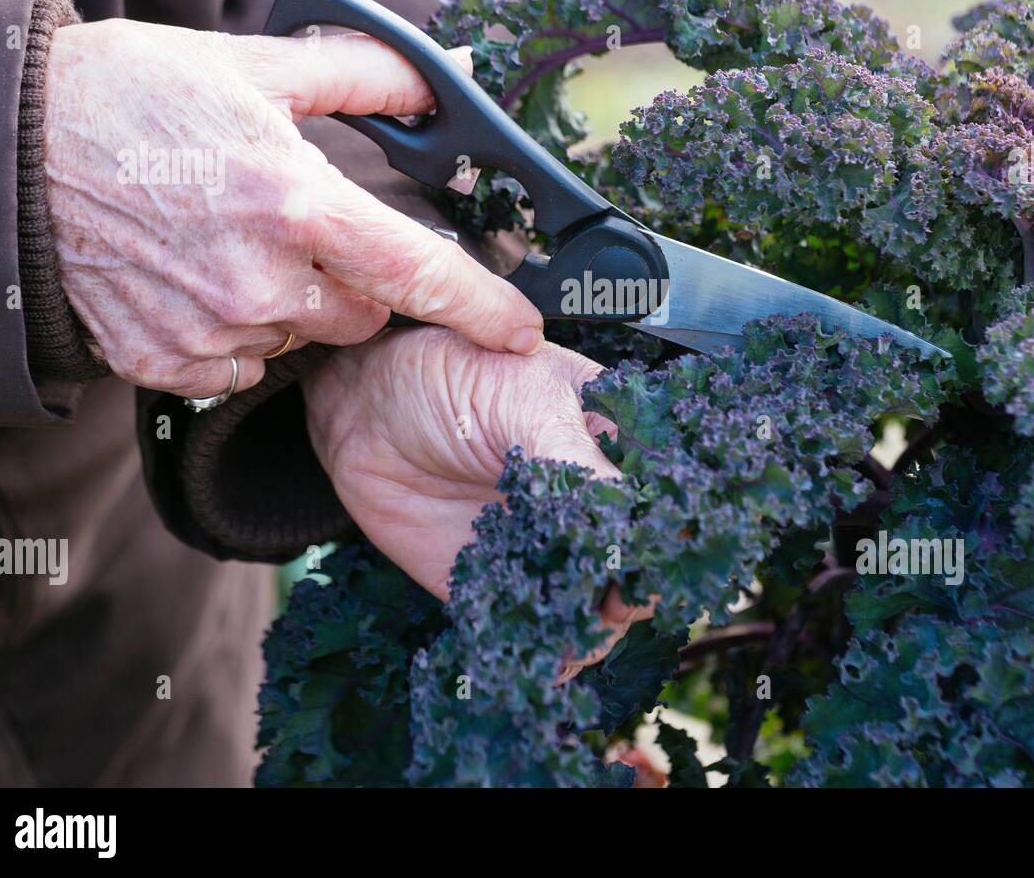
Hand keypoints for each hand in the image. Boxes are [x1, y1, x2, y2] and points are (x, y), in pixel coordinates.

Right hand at [43, 19, 541, 398]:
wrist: (13, 147)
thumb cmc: (135, 96)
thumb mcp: (255, 68)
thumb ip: (363, 76)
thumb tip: (444, 82)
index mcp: (294, 204)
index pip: (417, 272)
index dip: (480, 305)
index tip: (521, 328)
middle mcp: (258, 280)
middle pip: (363, 315)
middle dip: (356, 282)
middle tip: (303, 230)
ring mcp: (208, 328)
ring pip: (300, 339)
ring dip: (292, 305)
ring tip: (234, 243)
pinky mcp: (163, 362)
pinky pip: (241, 367)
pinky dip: (238, 333)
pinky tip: (200, 281)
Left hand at [303, 326, 653, 676]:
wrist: (360, 406)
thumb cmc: (450, 373)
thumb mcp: (523, 397)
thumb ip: (576, 458)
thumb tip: (632, 517)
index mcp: (612, 445)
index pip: (667, 499)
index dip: (673, 531)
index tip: (658, 552)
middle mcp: (586, 501)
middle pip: (638, 562)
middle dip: (636, 588)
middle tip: (616, 599)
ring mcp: (546, 545)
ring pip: (594, 606)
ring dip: (595, 629)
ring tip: (579, 635)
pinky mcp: (499, 580)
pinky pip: (533, 627)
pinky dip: (544, 652)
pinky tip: (543, 659)